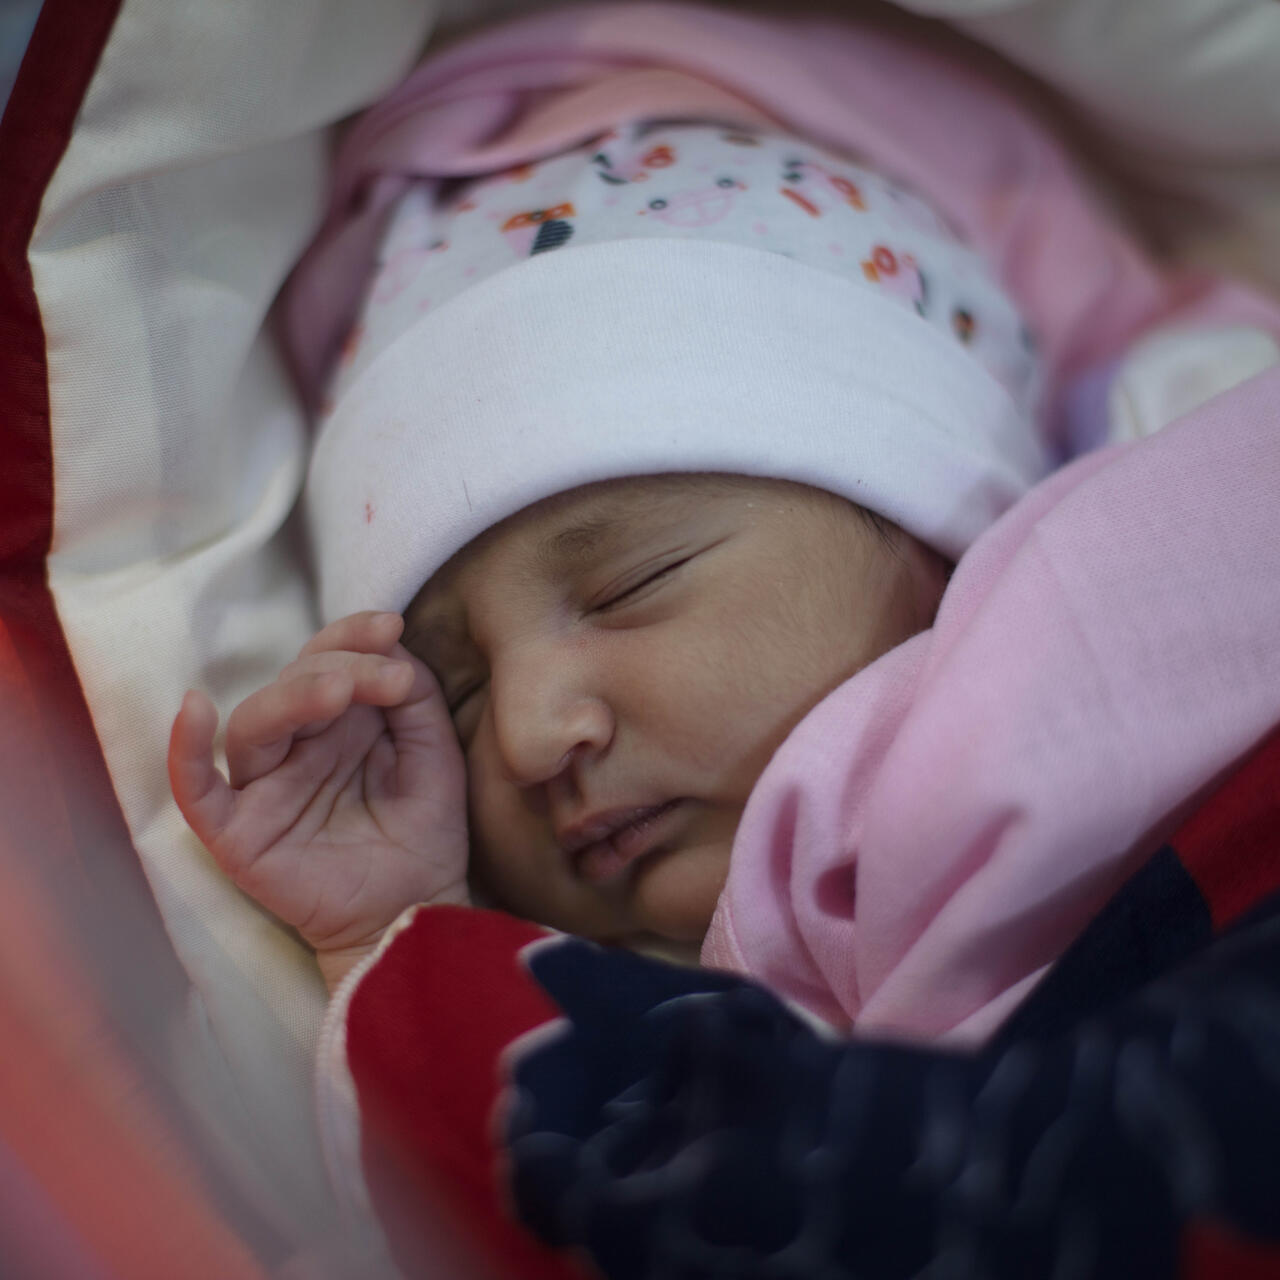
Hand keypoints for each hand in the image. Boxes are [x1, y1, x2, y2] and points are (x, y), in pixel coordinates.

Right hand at [168, 612, 469, 990]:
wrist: (420, 909)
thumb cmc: (424, 831)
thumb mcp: (434, 751)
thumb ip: (414, 697)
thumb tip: (390, 648)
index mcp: (340, 721)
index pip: (328, 660)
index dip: (353, 636)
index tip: (393, 626)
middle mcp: (297, 746)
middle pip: (292, 684)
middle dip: (339, 667)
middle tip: (389, 678)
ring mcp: (264, 787)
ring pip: (253, 725)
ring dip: (292, 698)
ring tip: (339, 691)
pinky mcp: (238, 833)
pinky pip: (195, 789)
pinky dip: (185, 751)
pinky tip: (193, 709)